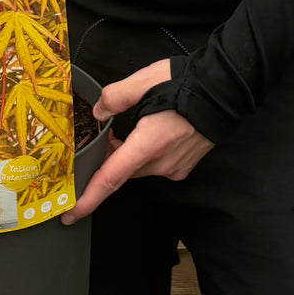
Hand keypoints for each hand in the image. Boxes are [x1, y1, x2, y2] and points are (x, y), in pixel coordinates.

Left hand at [61, 58, 213, 223]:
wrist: (223, 91)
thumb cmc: (186, 84)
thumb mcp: (143, 80)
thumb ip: (115, 96)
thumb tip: (99, 112)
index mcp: (147, 145)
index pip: (110, 179)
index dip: (88, 199)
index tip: (70, 214)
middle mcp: (160, 163)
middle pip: (123, 170)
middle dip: (109, 158)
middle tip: (103, 135)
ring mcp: (174, 167)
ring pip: (139, 167)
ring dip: (128, 154)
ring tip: (130, 125)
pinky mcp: (183, 166)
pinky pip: (155, 165)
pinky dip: (146, 153)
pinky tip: (151, 130)